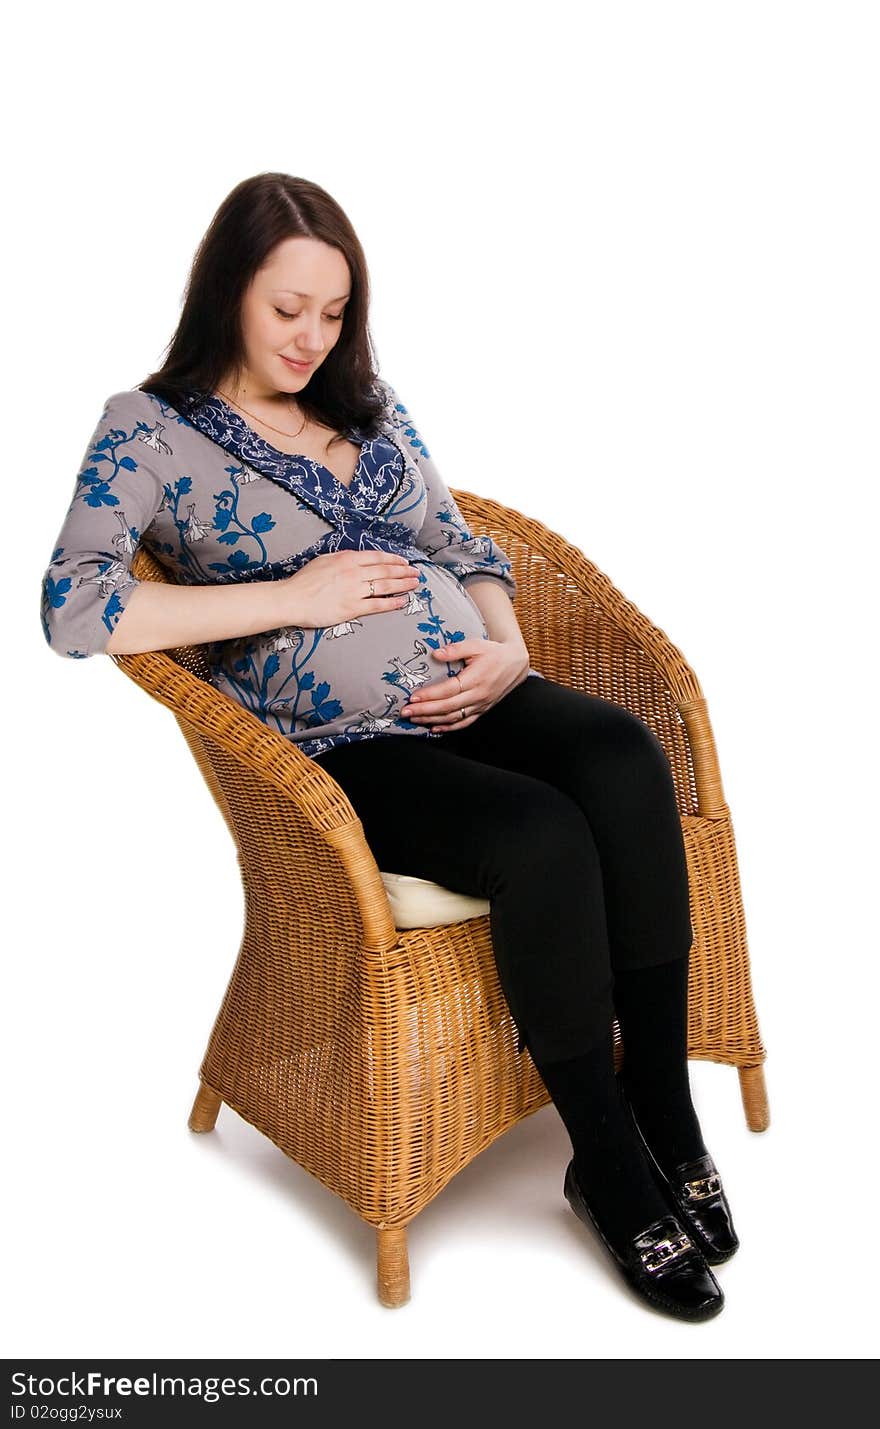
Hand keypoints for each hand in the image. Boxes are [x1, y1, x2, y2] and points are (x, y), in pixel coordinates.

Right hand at [276, 551, 420, 628]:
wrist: (292, 598)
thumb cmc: (304, 580)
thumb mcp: (324, 560)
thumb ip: (343, 558)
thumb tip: (357, 558)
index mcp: (347, 559)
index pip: (378, 557)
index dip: (394, 560)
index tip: (404, 563)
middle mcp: (354, 573)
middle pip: (386, 571)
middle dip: (404, 572)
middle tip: (416, 574)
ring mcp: (354, 591)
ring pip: (386, 586)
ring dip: (403, 585)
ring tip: (414, 585)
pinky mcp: (352, 608)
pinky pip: (377, 605)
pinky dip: (392, 603)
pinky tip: (402, 602)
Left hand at [400, 638, 529, 729]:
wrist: (515, 663)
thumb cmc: (493, 652)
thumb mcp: (475, 645)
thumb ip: (455, 649)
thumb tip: (435, 654)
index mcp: (476, 679)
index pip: (448, 690)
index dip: (429, 695)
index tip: (412, 697)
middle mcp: (479, 695)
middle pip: (447, 707)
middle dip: (424, 710)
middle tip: (405, 712)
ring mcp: (481, 705)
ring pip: (454, 717)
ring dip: (432, 720)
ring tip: (414, 719)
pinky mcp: (483, 710)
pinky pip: (464, 722)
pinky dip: (448, 727)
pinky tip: (433, 728)